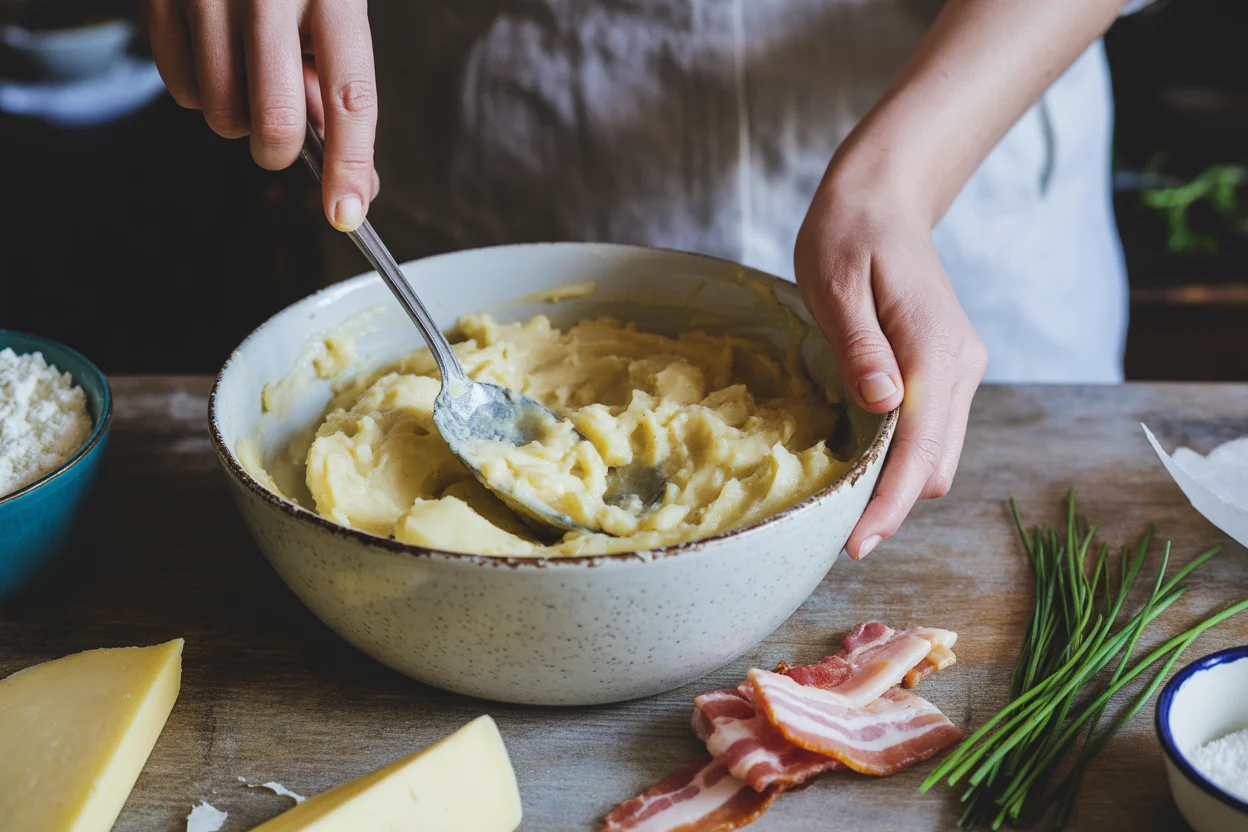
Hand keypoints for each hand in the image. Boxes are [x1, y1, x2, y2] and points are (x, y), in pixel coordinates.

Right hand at [141, 0, 378, 231]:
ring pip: (223, 116)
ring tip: (251, 70)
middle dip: (281, 150)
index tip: (346, 214)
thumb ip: (340, 89)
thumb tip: (354, 183)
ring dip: (240, 118)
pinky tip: (217, 54)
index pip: (349, 97)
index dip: (350, 164)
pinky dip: (203, 91)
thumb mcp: (335, 7)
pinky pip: (182, 89)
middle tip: (282, 135)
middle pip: (274, 124)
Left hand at [795, 169, 987, 559]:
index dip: (891, 503)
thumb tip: (883, 405)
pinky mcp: (947, 371)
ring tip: (840, 504)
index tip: (856, 544)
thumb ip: (860, 345)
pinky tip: (862, 463)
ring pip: (938, 454)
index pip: (921, 449)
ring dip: (898, 485)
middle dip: (893, 505)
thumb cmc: (849, 232)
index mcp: (934, 348)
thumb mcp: (837, 281)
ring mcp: (960, 370)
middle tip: (833, 531)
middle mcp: (960, 366)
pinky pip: (931, 432)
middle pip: (937, 465)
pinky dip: (902, 459)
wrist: (884, 197)